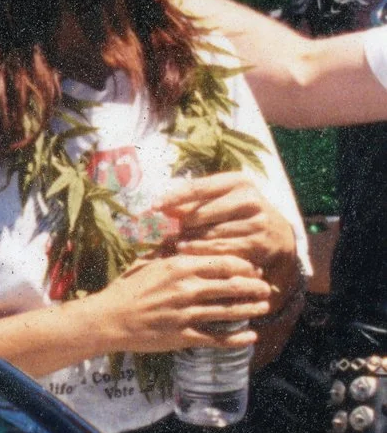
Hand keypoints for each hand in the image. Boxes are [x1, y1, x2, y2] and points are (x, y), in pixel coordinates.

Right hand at [80, 251, 273, 355]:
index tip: (253, 269)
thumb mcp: (146, 263)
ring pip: (230, 311)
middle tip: (266, 288)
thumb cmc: (125, 289)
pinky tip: (251, 336)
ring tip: (264, 307)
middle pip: (233, 286)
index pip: (223, 263)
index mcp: (179, 267)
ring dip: (252, 309)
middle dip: (255, 287)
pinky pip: (217, 338)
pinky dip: (237, 338)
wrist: (107, 319)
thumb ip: (169, 252)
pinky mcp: (183, 336)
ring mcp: (186, 314)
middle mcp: (186, 289)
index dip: (244, 266)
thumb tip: (185, 238)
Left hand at [156, 172, 297, 272]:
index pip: (198, 187)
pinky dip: (201, 251)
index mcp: (238, 181)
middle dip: (181, 224)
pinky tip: (187, 250)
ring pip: (209, 233)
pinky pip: (220, 249)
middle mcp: (250, 199)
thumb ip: (193, 202)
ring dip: (188, 239)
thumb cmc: (239, 214)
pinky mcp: (258, 242)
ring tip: (173, 242)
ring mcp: (257, 221)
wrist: (278, 235)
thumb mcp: (221, 200)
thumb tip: (159, 206)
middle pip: (201, 213)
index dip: (173, 197)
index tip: (154, 206)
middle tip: (165, 230)